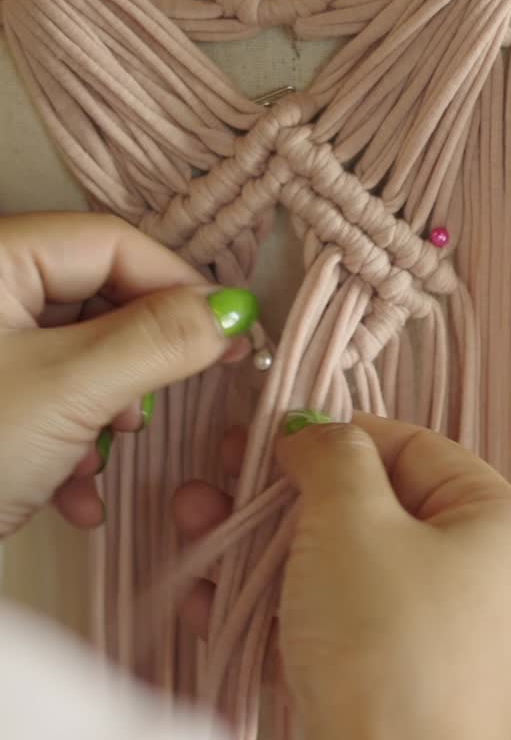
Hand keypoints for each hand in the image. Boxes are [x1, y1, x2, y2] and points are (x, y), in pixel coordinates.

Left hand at [0, 213, 257, 538]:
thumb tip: (234, 312)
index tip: (229, 335)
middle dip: (133, 365)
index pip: (111, 242)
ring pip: (77, 360)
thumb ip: (159, 341)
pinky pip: (46, 403)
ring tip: (98, 458)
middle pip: (95, 302)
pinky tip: (73, 497)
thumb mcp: (71, 389)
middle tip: (150, 410)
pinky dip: (70, 448)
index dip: (178, 285)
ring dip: (104, 416)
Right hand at [173, 417, 510, 739]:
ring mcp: (451, 645)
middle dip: (287, 498)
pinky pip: (344, 630)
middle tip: (219, 482)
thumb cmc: (384, 643)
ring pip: (349, 573)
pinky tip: (212, 601)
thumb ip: (336, 457)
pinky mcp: (405, 696)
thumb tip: (320, 437)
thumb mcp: (352, 521)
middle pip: (378, 513)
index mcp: (508, 527)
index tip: (270, 440)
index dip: (339, 437)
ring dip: (269, 551)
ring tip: (195, 529)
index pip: (418, 450)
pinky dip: (285, 612)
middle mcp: (494, 584)